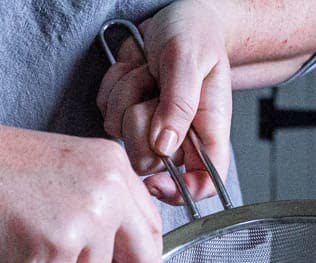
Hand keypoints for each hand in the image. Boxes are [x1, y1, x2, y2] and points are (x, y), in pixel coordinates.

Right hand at [0, 107, 167, 262]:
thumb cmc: (1, 170)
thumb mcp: (73, 174)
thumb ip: (114, 214)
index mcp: (115, 167)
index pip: (153, 227)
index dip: (149, 259)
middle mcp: (109, 191)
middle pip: (141, 258)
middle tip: (83, 262)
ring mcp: (86, 220)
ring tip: (36, 235)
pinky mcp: (57, 248)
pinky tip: (19, 243)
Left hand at [97, 0, 232, 203]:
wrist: (175, 16)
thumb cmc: (195, 34)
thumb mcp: (189, 59)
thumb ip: (178, 103)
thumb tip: (165, 145)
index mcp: (207, 133)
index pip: (204, 184)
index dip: (181, 192)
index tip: (156, 182)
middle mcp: (181, 138)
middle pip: (150, 162)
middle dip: (140, 124)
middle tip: (153, 91)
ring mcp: (153, 129)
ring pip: (124, 137)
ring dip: (127, 96)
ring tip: (147, 72)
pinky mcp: (130, 116)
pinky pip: (107, 115)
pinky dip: (114, 87)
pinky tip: (134, 70)